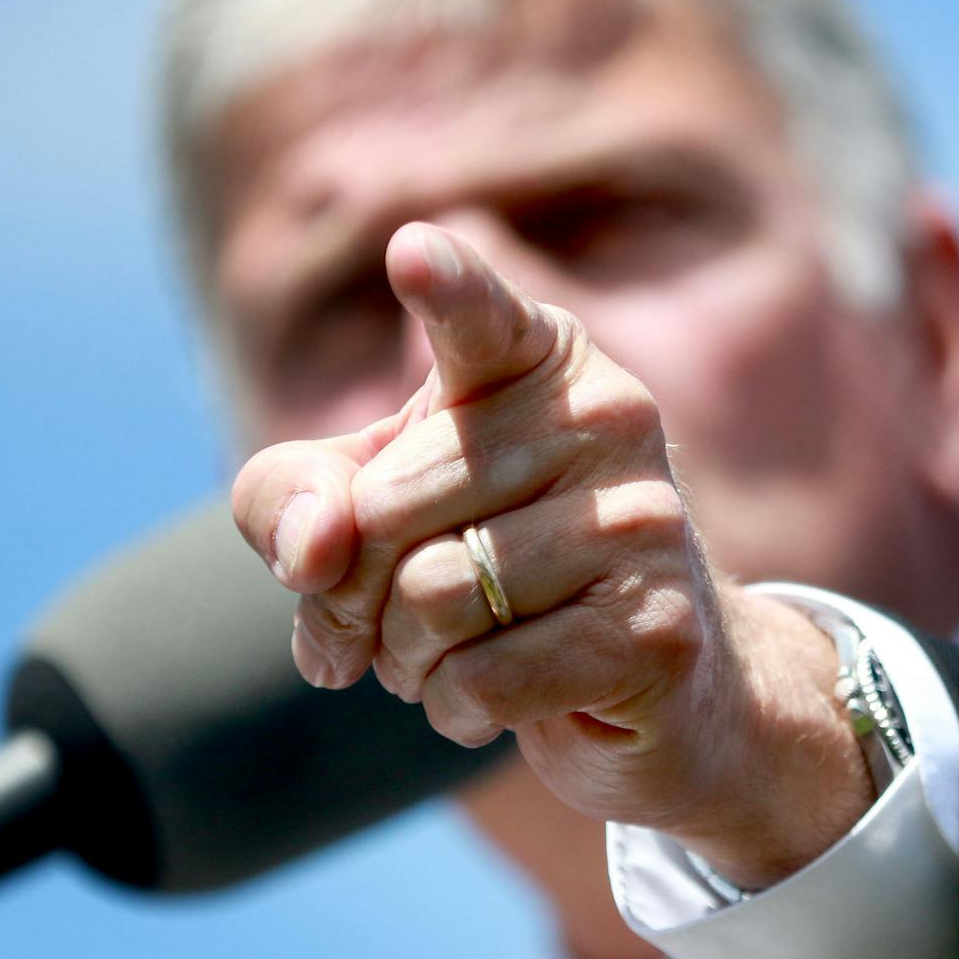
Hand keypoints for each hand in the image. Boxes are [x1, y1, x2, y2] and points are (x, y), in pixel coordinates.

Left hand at [233, 221, 873, 887]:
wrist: (663, 682)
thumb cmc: (500, 570)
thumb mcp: (378, 508)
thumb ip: (295, 498)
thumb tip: (308, 550)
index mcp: (543, 360)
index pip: (482, 318)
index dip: (447, 287)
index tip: (411, 251)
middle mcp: (609, 418)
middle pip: (384, 508)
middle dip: (350, 594)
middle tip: (379, 623)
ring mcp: (643, 523)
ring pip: (431, 598)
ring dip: (403, 658)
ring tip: (441, 657)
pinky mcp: (655, 630)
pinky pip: (483, 678)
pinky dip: (454, 708)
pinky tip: (487, 699)